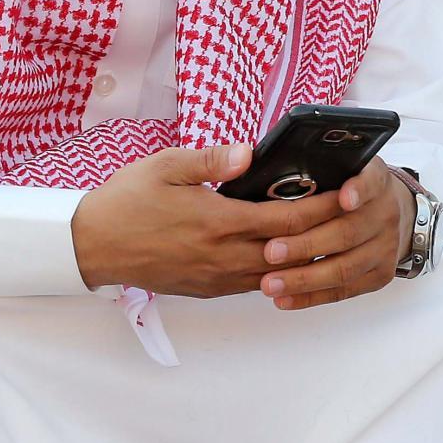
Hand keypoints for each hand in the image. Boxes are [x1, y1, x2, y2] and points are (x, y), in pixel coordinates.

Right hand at [73, 143, 348, 297]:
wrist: (91, 247)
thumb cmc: (126, 202)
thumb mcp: (165, 166)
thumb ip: (211, 160)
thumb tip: (249, 153)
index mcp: (217, 223)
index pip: (286, 221)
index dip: (322, 209)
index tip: (347, 195)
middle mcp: (222, 256)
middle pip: (291, 251)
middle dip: (324, 235)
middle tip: (351, 218)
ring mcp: (216, 278)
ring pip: (276, 273)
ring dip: (305, 258)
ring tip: (331, 237)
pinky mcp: (207, 289)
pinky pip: (254, 283)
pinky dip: (278, 271)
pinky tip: (289, 256)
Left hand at [257, 159, 417, 310]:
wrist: (388, 210)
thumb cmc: (345, 185)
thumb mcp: (336, 162)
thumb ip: (303, 162)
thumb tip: (244, 158)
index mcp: (373, 178)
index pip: (370, 181)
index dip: (359, 189)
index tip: (344, 198)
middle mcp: (385, 212)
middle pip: (347, 232)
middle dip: (307, 245)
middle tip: (271, 251)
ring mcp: (385, 246)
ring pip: (344, 268)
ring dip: (304, 278)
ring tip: (269, 283)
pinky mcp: (380, 274)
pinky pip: (344, 290)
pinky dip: (312, 296)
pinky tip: (284, 299)